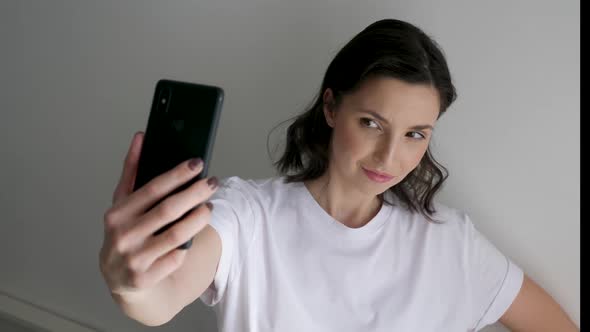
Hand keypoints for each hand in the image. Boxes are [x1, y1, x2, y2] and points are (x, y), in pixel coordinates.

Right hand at [99, 132, 218, 301]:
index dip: (178, 174)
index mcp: (117, 214)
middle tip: (213, 182)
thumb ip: (132, 170)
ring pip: (178, 235)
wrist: (121, 278)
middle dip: (195, 193)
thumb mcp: (124, 203)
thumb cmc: (126, 232)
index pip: (153, 188)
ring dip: (199, 218)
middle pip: (170, 210)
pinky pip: (177, 257)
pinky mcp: (146, 278)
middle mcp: (123, 236)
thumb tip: (141, 137)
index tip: (198, 163)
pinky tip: (193, 235)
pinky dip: (188, 245)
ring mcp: (134, 259)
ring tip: (209, 207)